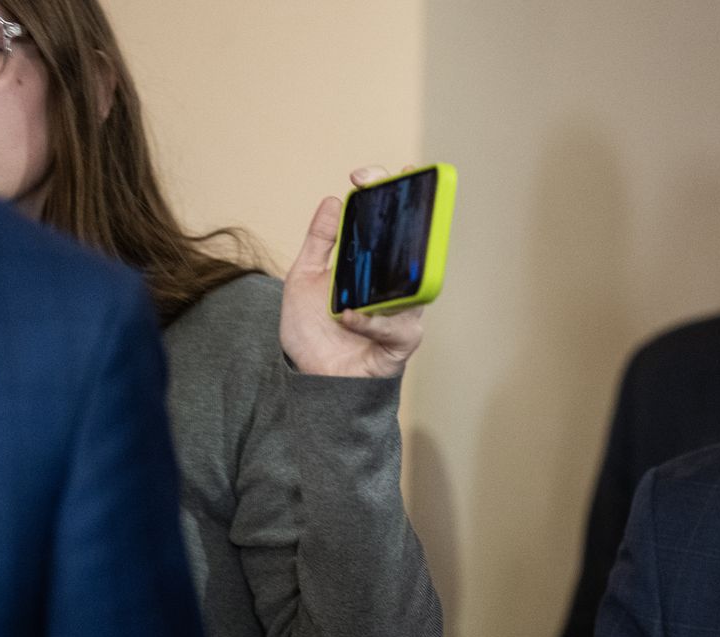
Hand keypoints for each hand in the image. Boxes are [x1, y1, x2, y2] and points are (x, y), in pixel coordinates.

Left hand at [279, 166, 423, 377]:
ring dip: (385, 271)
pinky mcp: (403, 340)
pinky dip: (370, 320)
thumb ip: (320, 241)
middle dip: (404, 212)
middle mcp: (396, 284)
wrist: (313, 377)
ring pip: (409, 282)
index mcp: (376, 265)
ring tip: (360, 261)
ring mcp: (404, 310)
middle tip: (383, 188)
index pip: (391, 224)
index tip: (364, 176)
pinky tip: (347, 316)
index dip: (387, 193)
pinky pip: (396, 325)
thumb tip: (333, 201)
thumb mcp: (305, 277)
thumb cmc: (315, 330)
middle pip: (414, 242)